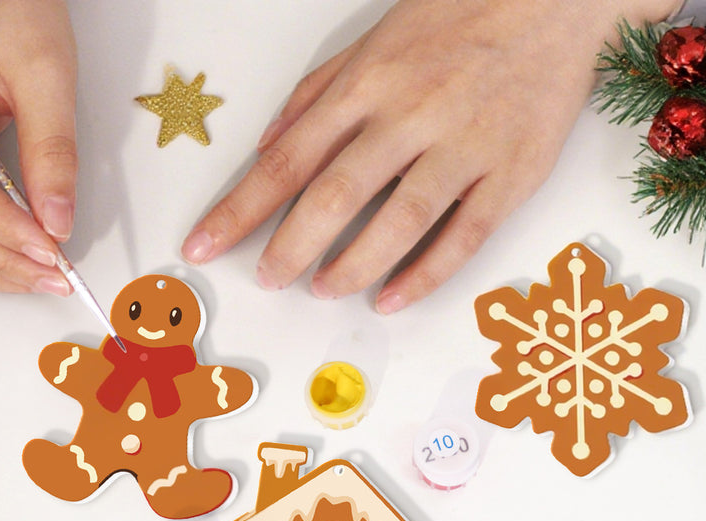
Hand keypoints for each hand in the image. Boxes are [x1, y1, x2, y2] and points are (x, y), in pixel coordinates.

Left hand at [181, 0, 674, 311]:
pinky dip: (424, 275)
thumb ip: (315, 97)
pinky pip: (463, 236)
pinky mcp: (511, 173)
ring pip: (399, 221)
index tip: (202, 246)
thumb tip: (265, 148)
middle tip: (268, 280)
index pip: (287, 160)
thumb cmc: (455, 16)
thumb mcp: (371, 42)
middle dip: (290, 247)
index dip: (239, 210)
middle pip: (335, 195)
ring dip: (353, 266)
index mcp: (366, 85)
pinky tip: (390, 299)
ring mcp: (464, 145)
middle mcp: (410, 116)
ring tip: (323, 289)